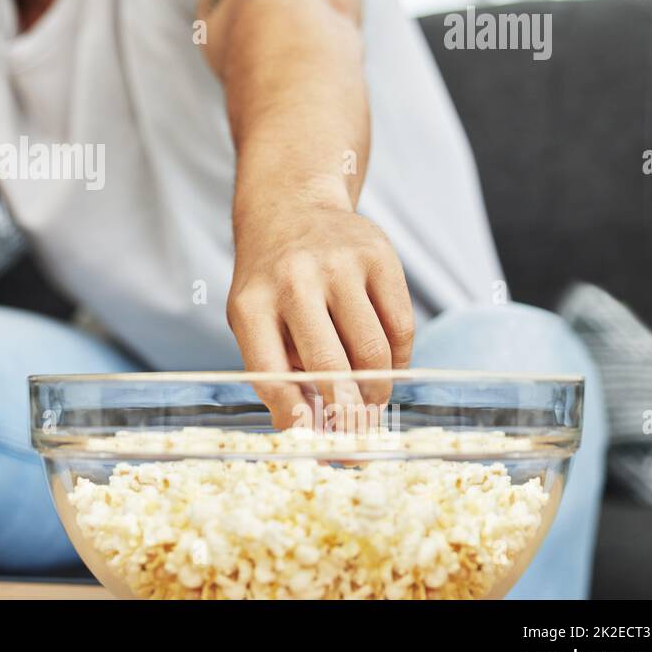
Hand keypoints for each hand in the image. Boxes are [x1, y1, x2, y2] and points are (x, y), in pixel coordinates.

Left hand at [226, 199, 414, 431]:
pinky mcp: (378, 255)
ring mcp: (338, 265)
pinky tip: (387, 365)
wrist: (292, 209)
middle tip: (356, 430)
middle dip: (347, 411)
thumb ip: (277, 372)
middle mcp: (293, 281)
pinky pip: (400, 327)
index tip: (315, 441)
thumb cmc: (271, 283)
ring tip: (372, 398)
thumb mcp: (253, 320)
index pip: (271, 376)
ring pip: (372, 352)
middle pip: (330, 367)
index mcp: (251, 304)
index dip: (295, 418)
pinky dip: (399, 358)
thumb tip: (312, 436)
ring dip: (377, 388)